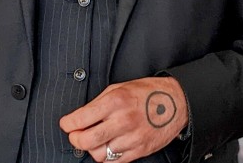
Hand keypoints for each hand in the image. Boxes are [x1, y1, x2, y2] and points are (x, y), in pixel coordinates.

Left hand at [59, 76, 187, 161]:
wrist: (176, 102)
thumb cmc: (147, 92)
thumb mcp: (120, 88)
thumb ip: (99, 103)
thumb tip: (79, 117)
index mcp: (116, 101)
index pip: (80, 118)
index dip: (68, 123)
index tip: (66, 124)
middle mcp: (123, 120)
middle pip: (86, 141)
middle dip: (75, 139)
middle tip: (76, 135)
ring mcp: (132, 138)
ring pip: (99, 154)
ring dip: (93, 149)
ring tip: (96, 139)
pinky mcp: (140, 150)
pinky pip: (114, 162)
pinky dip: (107, 156)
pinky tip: (109, 146)